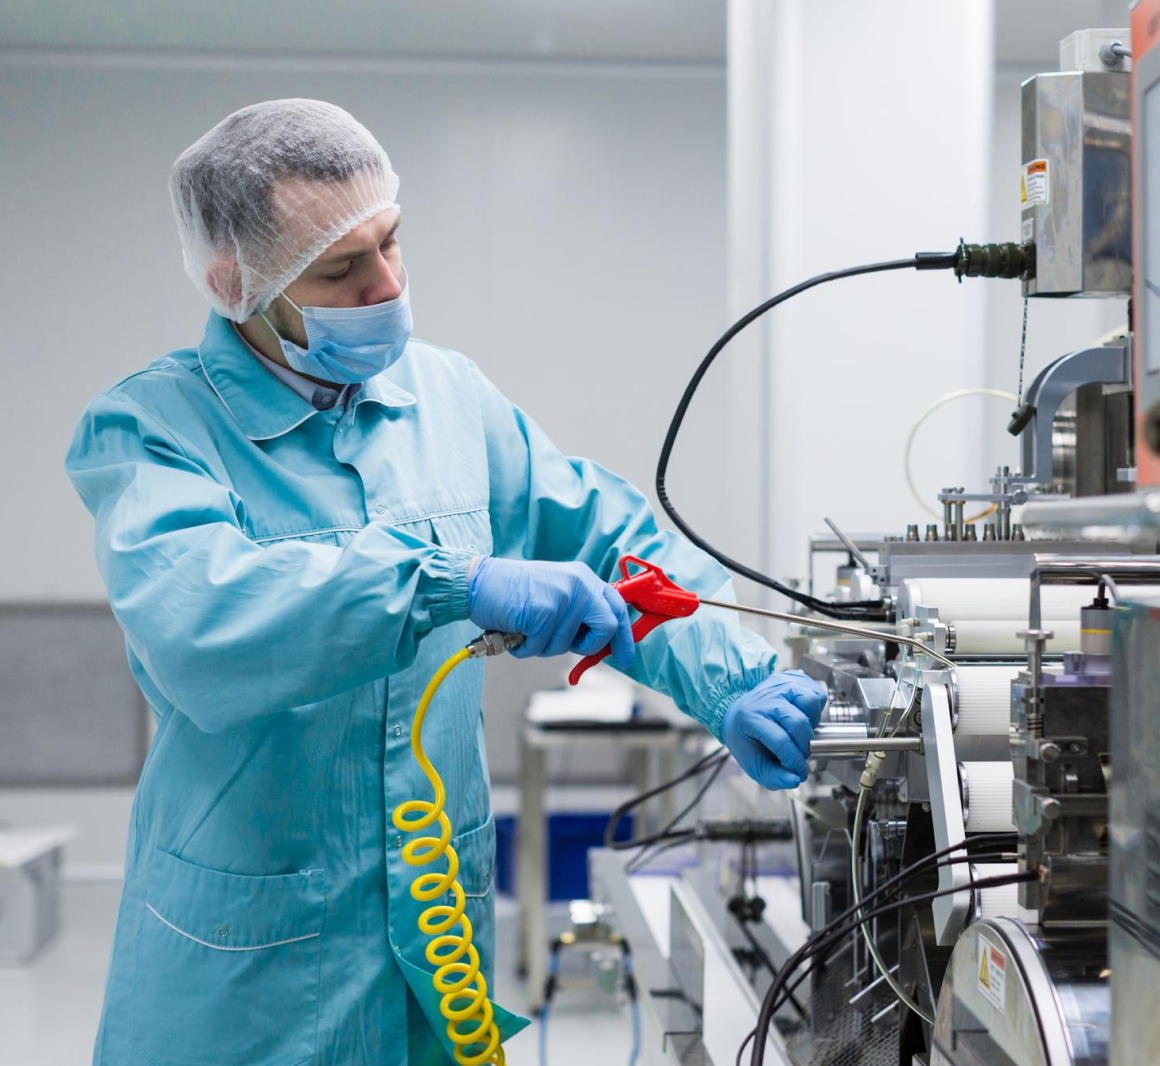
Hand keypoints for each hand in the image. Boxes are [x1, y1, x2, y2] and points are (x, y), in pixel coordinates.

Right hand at [468, 556, 634, 665]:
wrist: (480, 582)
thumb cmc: (514, 592)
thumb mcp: (556, 593)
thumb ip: (580, 612)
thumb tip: (601, 643)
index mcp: (584, 578)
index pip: (617, 606)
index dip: (625, 636)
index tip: (625, 656)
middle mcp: (579, 584)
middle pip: (608, 627)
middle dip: (590, 646)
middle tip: (571, 648)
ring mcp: (563, 598)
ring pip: (568, 646)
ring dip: (544, 647)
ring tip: (527, 628)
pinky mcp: (545, 612)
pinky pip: (542, 648)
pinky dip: (525, 648)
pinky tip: (516, 630)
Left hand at [722, 670, 827, 789]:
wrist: (738, 713)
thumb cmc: (747, 738)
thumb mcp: (753, 763)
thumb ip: (773, 777)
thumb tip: (794, 780)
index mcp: (751, 718)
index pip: (781, 741)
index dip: (794, 761)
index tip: (799, 772)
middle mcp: (765, 698)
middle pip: (798, 722)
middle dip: (804, 745)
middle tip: (799, 753)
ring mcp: (779, 685)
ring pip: (809, 701)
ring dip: (812, 722)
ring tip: (801, 731)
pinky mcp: (791, 678)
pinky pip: (814, 691)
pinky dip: (815, 707)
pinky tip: (804, 716)